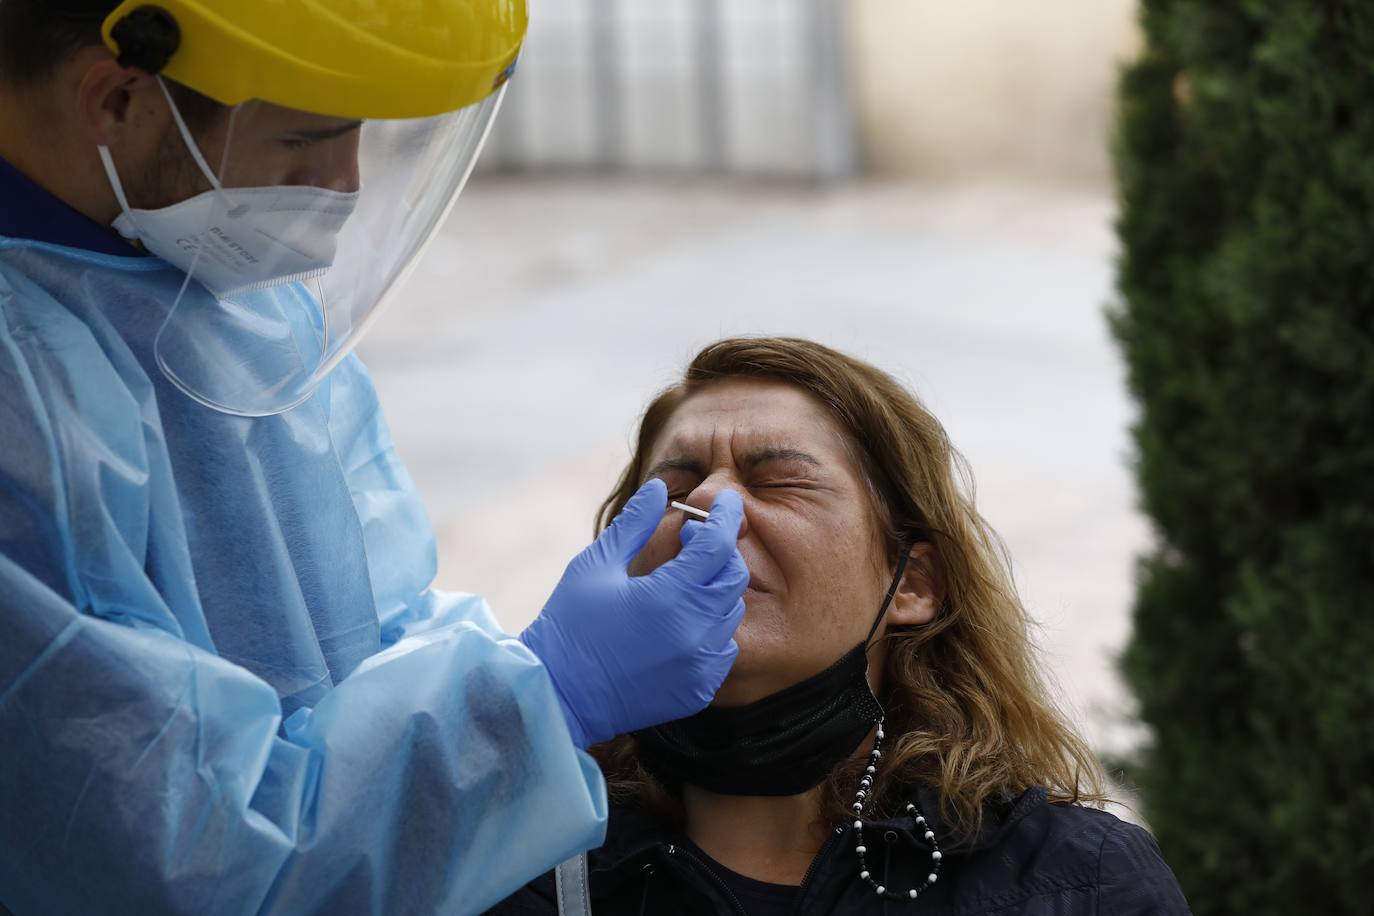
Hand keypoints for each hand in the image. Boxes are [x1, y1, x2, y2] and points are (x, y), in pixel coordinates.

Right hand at [519, 479, 748, 747]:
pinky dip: (712, 629)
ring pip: (731, 613)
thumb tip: (658, 488)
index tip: (726, 501)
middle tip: (692, 541)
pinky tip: (682, 621)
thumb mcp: (596, 565)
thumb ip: (634, 524)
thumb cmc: (570, 624)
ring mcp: (699, 665)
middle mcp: (694, 632)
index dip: (726, 517)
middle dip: (721, 551)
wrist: (558, 696)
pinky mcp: (698, 690)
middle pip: (734, 577)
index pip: (718, 544)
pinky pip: (723, 650)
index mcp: (669, 596)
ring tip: (681, 581)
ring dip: (714, 589)